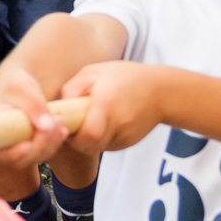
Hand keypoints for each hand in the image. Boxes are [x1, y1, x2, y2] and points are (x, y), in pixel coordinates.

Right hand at [0, 67, 71, 177]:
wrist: (18, 82)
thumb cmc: (14, 81)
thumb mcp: (23, 87)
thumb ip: (34, 105)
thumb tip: (47, 127)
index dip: (12, 154)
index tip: (28, 144)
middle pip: (16, 159)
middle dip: (39, 145)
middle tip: (55, 122)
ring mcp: (8, 147)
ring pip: (30, 158)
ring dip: (49, 145)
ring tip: (59, 121)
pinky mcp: (21, 147)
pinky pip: (37, 153)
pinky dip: (52, 144)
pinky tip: (62, 130)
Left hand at [58, 61, 176, 155]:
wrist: (162, 91)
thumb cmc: (125, 77)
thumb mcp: (94, 72)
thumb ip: (73, 88)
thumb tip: (58, 107)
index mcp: (107, 104)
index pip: (87, 135)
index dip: (71, 135)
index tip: (65, 124)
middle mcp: (117, 123)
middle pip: (89, 146)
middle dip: (76, 139)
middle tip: (71, 125)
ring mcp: (124, 136)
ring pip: (96, 147)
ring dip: (87, 139)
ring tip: (89, 119)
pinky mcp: (128, 143)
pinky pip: (106, 146)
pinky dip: (99, 138)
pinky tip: (103, 122)